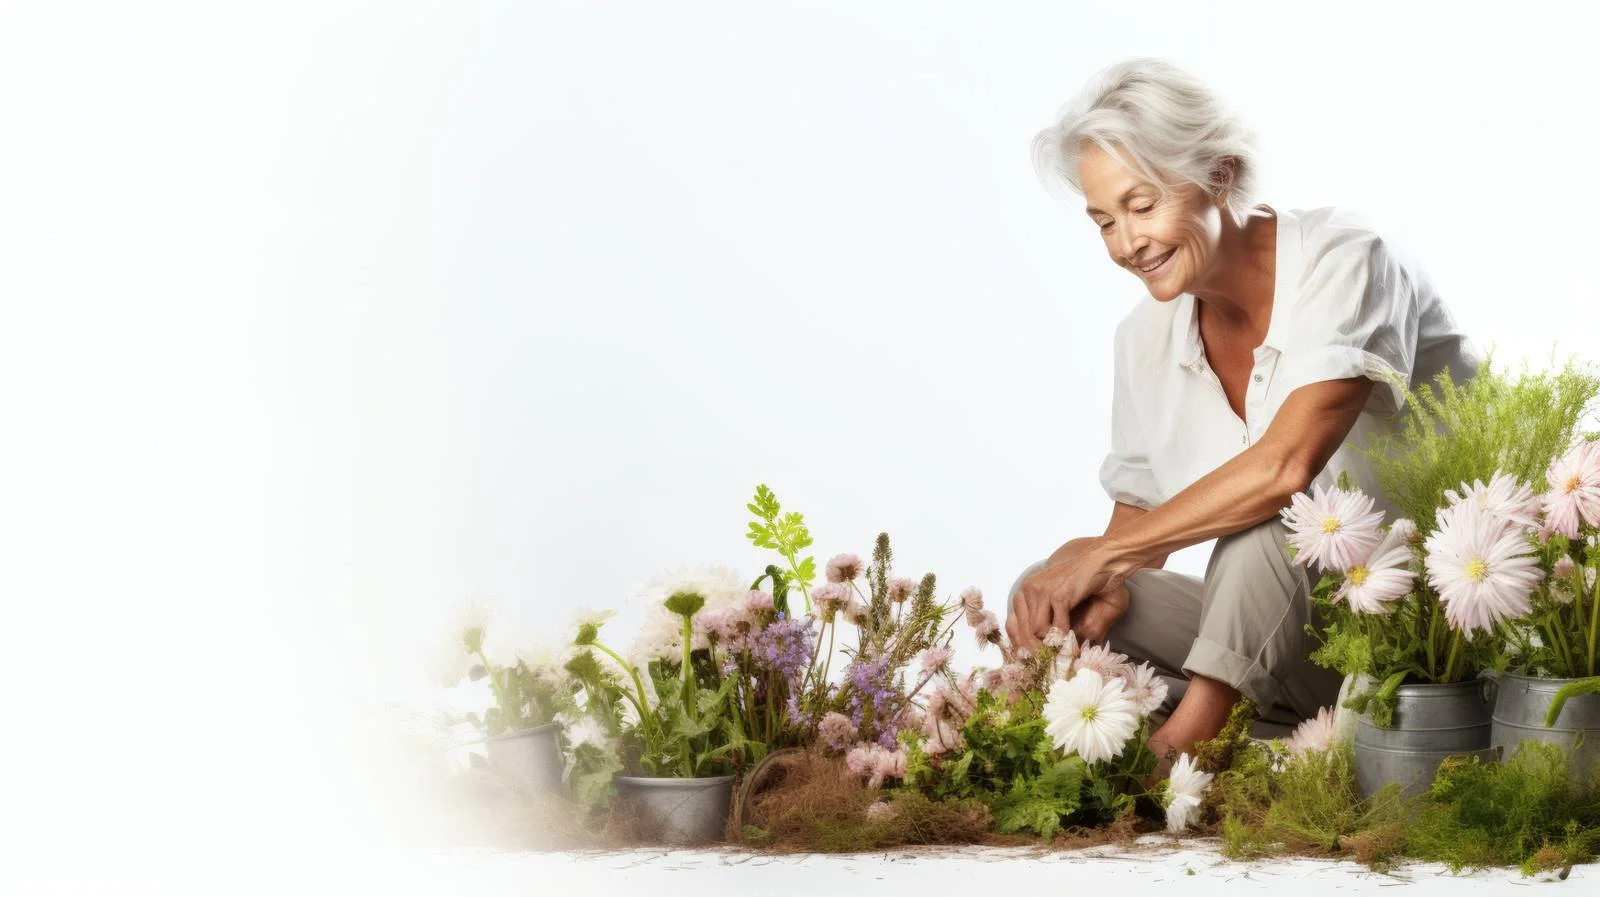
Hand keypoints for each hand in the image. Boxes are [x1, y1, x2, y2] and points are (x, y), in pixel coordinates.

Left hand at [1007, 538, 1127, 649]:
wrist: (1103, 561)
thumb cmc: (1084, 585)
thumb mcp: (1061, 606)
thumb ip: (1047, 626)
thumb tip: (1038, 655)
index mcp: (1025, 593)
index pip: (1013, 626)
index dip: (1023, 647)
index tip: (1035, 661)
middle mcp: (1028, 590)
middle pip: (1022, 632)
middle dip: (1037, 652)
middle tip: (1052, 664)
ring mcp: (1041, 591)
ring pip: (1035, 632)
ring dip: (1051, 646)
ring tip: (1064, 651)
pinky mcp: (1058, 595)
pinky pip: (1054, 627)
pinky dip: (1064, 638)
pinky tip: (1072, 640)